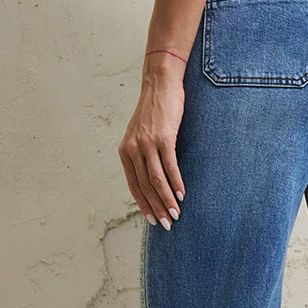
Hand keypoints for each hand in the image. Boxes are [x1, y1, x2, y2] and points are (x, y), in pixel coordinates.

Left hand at [118, 56, 185, 230]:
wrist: (160, 83)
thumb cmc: (155, 111)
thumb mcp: (142, 135)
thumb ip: (143, 155)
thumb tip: (154, 180)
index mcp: (125, 151)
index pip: (134, 185)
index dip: (143, 205)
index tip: (152, 220)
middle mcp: (133, 149)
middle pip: (145, 186)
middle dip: (157, 208)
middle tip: (167, 224)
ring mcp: (147, 143)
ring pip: (156, 180)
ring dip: (167, 200)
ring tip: (176, 214)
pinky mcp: (163, 137)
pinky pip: (169, 166)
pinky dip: (175, 182)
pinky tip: (181, 194)